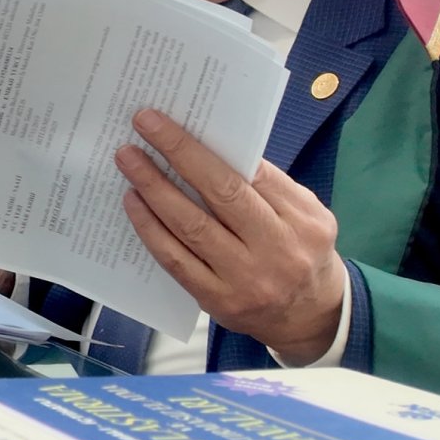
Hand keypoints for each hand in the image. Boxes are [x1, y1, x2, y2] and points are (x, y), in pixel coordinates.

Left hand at [117, 109, 346, 363]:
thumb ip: (269, 186)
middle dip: (179, 153)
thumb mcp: (306, 215)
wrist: (309, 316)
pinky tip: (134, 203)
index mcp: (303, 220)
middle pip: (221, 193)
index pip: (253, 173)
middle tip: (145, 124)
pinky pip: (176, 260)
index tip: (170, 122)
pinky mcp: (218, 300)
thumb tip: (212, 148)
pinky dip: (150, 228)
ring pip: (192, 226)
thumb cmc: (301, 251)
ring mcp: (245, 278)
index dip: (208, 146)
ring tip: (129, 160)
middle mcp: (277, 249)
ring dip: (155, 188)